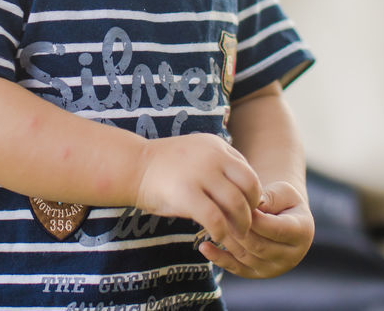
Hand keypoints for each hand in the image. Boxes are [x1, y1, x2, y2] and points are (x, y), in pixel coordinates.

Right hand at [134, 133, 261, 249]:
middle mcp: (212, 156)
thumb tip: (246, 193)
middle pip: (249, 186)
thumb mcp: (197, 154)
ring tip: (236, 235)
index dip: (253, 195)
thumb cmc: (165, 167)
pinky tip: (217, 237)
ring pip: (236, 203)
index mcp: (216, 145)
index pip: (249, 172)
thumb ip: (220, 166)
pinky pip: (215, 218)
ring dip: (241, 224)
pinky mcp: (186, 193)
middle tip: (247, 225)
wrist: (131, 167)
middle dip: (252, 209)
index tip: (247, 211)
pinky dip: (221, 231)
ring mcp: (199, 174)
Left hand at [199, 180, 313, 277]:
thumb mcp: (282, 191)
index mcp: (302, 232)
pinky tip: (204, 247)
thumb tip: (255, 205)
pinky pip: (237, 269)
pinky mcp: (257, 274)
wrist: (282, 216)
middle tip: (215, 213)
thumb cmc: (281, 200)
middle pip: (258, 245)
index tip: (233, 203)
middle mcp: (292, 255)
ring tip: (209, 224)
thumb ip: (271, 197)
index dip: (254, 218)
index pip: (275, 228)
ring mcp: (274, 268)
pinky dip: (219, 259)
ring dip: (226, 241)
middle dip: (236, 229)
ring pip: (246, 257)